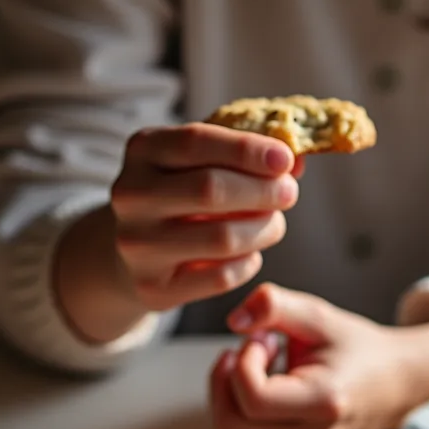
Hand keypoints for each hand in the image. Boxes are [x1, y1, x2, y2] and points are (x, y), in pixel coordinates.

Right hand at [108, 123, 302, 310]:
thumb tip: (297, 160)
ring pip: (221, 238)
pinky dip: (247, 264)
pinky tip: (250, 254)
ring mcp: (138, 245)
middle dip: (262, 191)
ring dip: (262, 229)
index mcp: (142, 150)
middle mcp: (131, 195)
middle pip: (210, 189)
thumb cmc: (180, 196)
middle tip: (289, 193)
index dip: (246, 150)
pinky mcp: (153, 287)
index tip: (285, 160)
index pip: (196, 142)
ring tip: (274, 224)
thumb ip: (244, 156)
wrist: (132, 252)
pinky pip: (220, 277)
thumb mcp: (202, 163)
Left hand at [209, 284, 428, 428]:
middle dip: (230, 376)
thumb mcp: (320, 315)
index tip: (262, 337)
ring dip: (236, 387)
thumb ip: (275, 304)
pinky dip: (245, 402)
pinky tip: (272, 379)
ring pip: (233, 427)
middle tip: (257, 345)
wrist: (396, 384)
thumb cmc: (359, 349)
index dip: (244, 362)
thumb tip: (235, 319)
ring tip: (268, 358)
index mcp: (324, 403)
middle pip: (231, 419)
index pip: (253, 398)